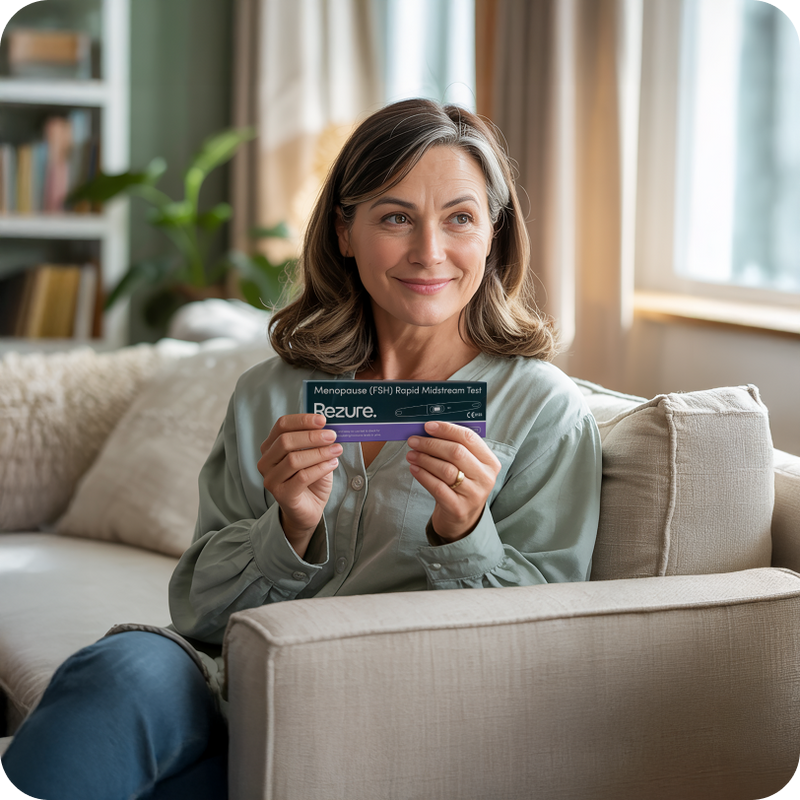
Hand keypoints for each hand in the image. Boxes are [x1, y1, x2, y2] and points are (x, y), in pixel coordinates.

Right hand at [257, 414, 340, 555]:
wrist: (309, 509)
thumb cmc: (311, 479)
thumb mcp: (314, 455)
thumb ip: (317, 441)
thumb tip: (329, 427)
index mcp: (271, 446)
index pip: (282, 425)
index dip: (302, 420)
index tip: (322, 420)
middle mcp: (266, 462)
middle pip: (285, 441)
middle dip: (312, 436)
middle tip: (332, 435)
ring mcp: (271, 479)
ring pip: (294, 460)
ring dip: (319, 452)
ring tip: (337, 450)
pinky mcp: (281, 494)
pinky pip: (302, 477)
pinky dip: (320, 468)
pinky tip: (332, 464)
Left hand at [406, 421, 500, 541]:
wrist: (462, 518)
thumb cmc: (462, 485)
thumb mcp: (468, 467)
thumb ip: (456, 448)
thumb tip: (431, 430)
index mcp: (490, 462)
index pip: (469, 438)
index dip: (447, 429)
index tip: (428, 426)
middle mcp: (485, 477)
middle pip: (456, 452)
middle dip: (431, 444)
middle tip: (414, 440)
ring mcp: (473, 494)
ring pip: (446, 469)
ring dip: (424, 459)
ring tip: (412, 454)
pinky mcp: (458, 508)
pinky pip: (437, 487)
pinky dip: (423, 475)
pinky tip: (414, 468)